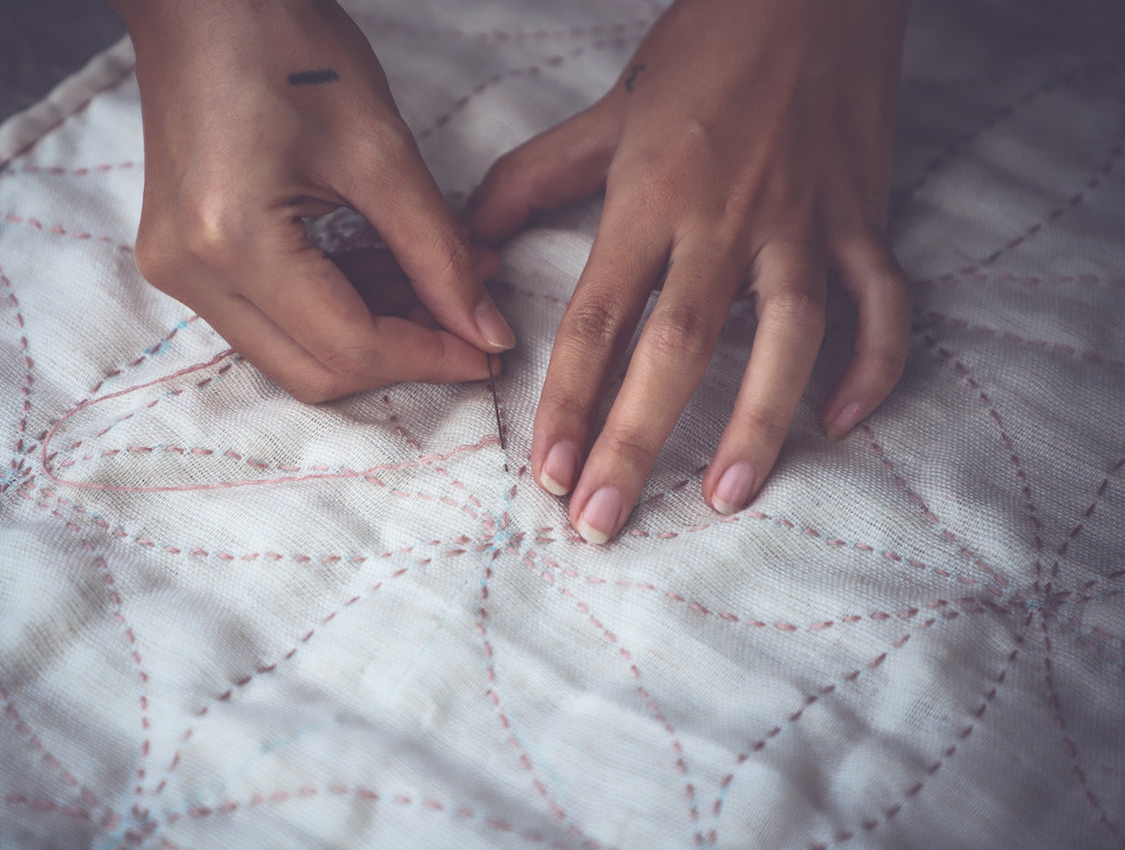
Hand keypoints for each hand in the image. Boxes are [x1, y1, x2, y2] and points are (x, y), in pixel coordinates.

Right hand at [112, 0, 514, 402]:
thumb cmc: (287, 44)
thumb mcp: (382, 150)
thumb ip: (438, 253)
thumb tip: (486, 334)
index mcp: (234, 241)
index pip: (349, 346)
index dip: (429, 357)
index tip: (488, 352)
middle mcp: (191, 272)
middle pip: (314, 372)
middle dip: (402, 354)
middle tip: (468, 322)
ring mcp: (178, 270)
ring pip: (294, 353)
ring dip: (374, 331)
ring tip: (441, 281)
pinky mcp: (184, 259)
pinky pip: (272, 318)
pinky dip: (337, 308)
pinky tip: (390, 269)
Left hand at [467, 0, 912, 541]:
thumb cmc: (705, 49)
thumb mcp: (608, 110)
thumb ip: (533, 180)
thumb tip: (471, 244)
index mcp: (652, 195)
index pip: (597, 317)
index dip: (568, 400)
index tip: (547, 471)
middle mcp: (727, 217)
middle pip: (677, 346)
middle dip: (635, 441)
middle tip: (602, 521)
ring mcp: (806, 221)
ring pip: (788, 337)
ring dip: (756, 423)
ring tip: (726, 499)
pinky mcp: (867, 220)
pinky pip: (880, 306)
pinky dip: (870, 368)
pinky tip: (835, 426)